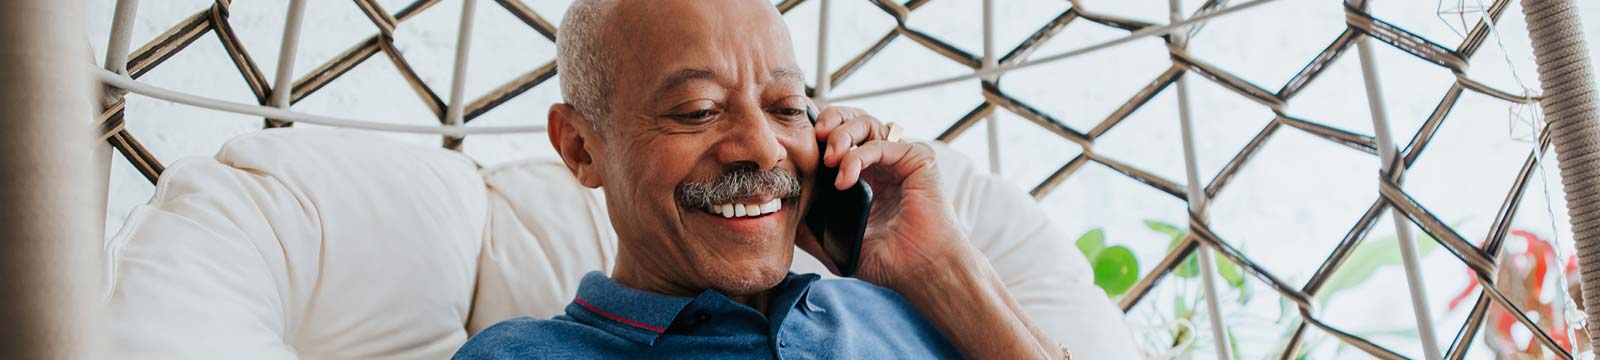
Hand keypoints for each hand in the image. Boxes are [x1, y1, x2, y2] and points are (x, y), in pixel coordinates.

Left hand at [795, 106, 976, 289]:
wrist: (920, 270)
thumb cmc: (887, 259)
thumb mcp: (837, 244)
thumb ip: (811, 228)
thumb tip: (781, 214)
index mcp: (863, 174)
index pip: (838, 137)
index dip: (818, 134)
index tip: (798, 143)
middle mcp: (881, 161)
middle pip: (851, 121)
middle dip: (830, 123)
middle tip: (815, 139)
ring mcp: (899, 158)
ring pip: (866, 124)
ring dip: (842, 135)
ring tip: (829, 158)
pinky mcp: (917, 158)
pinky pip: (882, 144)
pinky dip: (860, 155)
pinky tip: (846, 178)